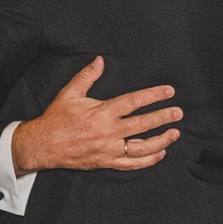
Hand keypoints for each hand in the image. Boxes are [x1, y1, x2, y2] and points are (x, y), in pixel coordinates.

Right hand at [9, 56, 181, 174]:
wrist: (44, 145)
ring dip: (162, 140)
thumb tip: (100, 60)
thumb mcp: (70, 93)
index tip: (169, 92)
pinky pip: (132, 164)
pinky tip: (160, 153)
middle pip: (143, 124)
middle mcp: (108, 132)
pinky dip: (148, 160)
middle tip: (178, 112)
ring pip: (142, 147)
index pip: (134, 102)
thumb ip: (87, 76)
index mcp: (102, 112)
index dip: (153, 95)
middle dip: (164, 117)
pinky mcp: (107, 162)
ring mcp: (109, 149)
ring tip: (175, 133)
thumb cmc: (57, 118)